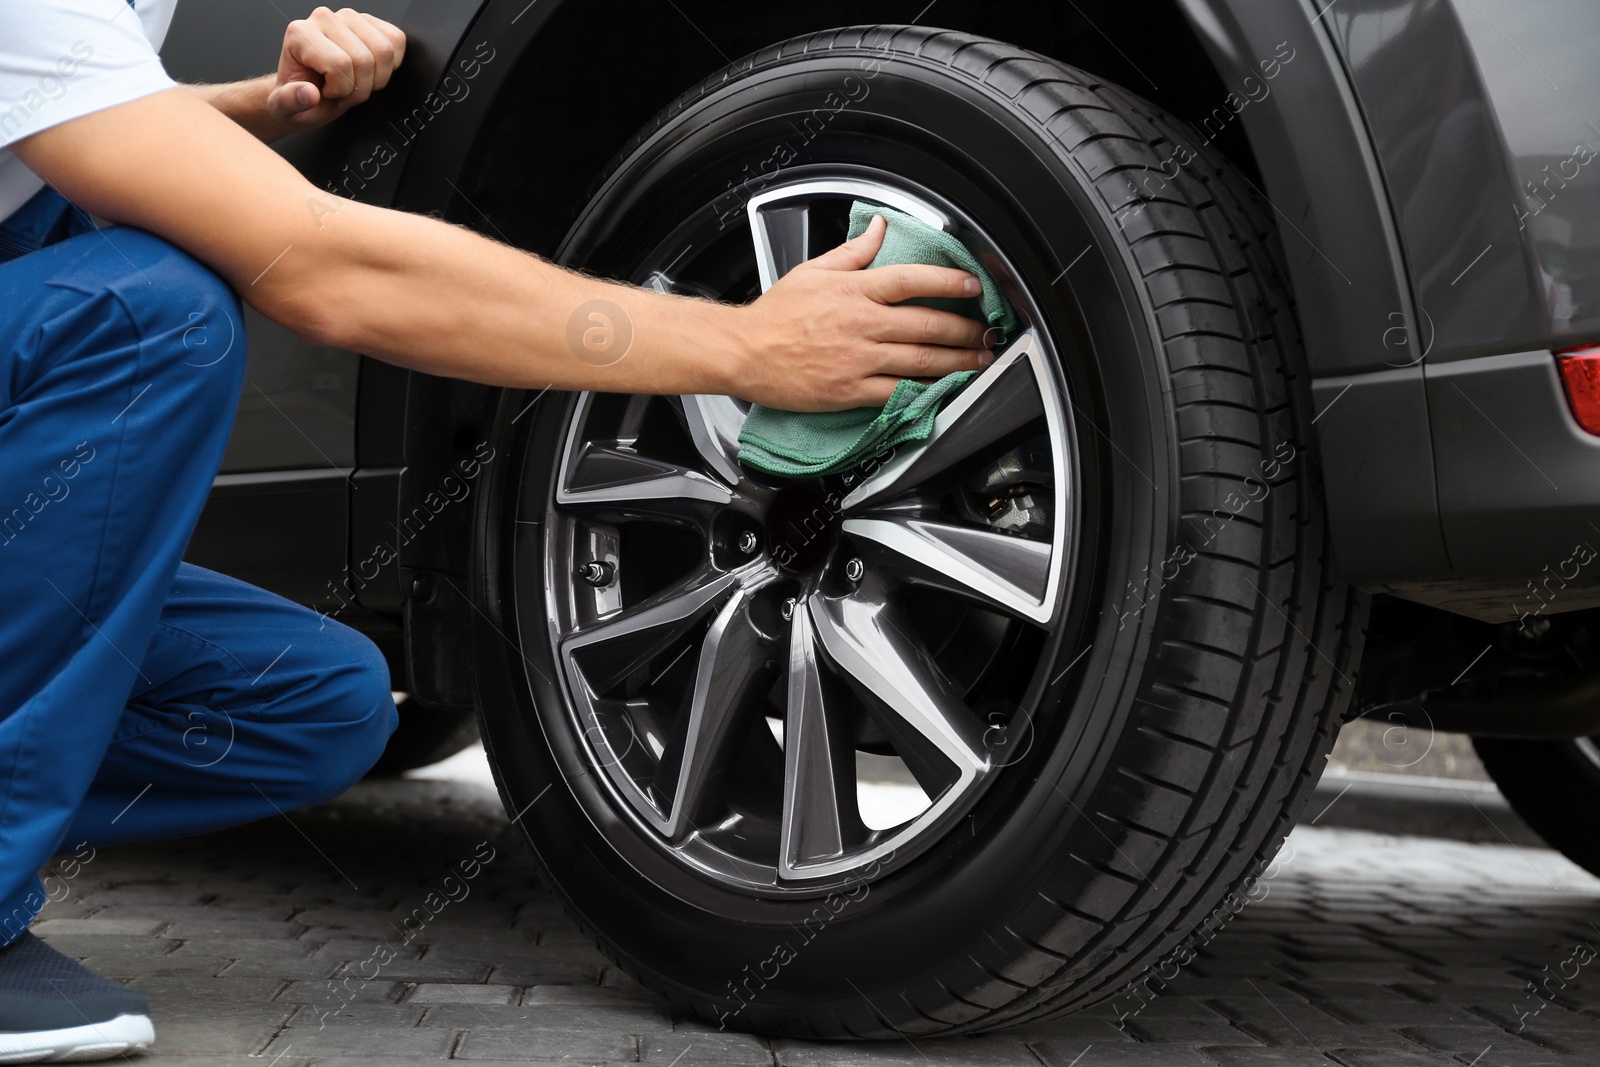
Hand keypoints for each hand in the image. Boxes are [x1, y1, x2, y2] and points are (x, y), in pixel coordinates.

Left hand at [266, 7, 405, 128]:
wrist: (309, 89)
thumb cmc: (301, 95)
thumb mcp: (286, 108)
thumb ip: (290, 102)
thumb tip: (309, 93)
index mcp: (301, 34)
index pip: (341, 63)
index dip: (341, 89)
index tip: (328, 92)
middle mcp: (323, 19)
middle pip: (365, 59)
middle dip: (360, 88)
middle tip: (344, 91)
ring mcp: (349, 17)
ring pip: (384, 51)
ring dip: (376, 78)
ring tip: (356, 82)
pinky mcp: (370, 21)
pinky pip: (397, 40)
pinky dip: (391, 65)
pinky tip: (372, 70)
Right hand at [731, 215, 995, 410]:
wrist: (743, 353)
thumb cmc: (774, 316)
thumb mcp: (813, 271)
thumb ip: (853, 252)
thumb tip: (880, 228)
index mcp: (853, 291)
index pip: (912, 280)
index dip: (949, 281)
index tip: (972, 285)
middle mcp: (860, 324)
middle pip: (926, 324)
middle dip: (965, 329)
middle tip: (987, 331)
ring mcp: (857, 360)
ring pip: (920, 360)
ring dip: (957, 361)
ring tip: (978, 359)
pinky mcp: (850, 391)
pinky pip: (898, 392)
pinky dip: (926, 392)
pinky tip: (945, 389)